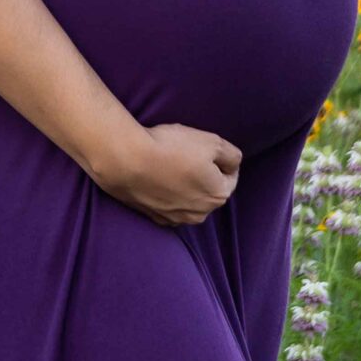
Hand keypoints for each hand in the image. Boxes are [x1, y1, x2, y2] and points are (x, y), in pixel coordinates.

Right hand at [90, 121, 241, 227]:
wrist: (126, 160)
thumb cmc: (171, 148)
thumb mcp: (211, 141)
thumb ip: (231, 154)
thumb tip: (233, 163)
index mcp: (218, 195)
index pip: (231, 176)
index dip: (220, 159)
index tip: (204, 147)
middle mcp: (200, 214)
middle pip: (208, 190)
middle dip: (202, 175)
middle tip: (184, 154)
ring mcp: (175, 219)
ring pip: (188, 200)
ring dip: (183, 186)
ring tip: (168, 165)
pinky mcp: (153, 217)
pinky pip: (167, 205)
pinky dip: (165, 193)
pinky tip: (155, 178)